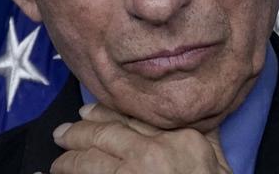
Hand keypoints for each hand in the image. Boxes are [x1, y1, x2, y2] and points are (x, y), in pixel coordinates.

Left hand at [44, 102, 230, 173]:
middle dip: (77, 134)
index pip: (131, 120)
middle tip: (61, 134)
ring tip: (58, 164)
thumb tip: (201, 116)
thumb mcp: (219, 164)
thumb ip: (206, 138)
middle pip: (104, 137)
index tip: (85, 113)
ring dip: (69, 162)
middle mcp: (154, 156)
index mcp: (180, 141)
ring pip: (89, 162)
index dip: (101, 115)